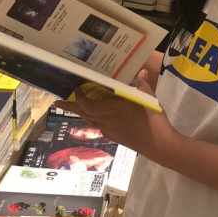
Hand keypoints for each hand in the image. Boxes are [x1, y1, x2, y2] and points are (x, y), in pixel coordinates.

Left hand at [54, 71, 175, 158]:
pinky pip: (98, 126)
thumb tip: (141, 71)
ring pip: (90, 120)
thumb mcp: (149, 99)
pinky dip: (93, 118)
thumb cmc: (153, 120)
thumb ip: (142, 84)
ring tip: (74, 106)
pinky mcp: (115, 137)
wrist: (160, 145)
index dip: (79, 97)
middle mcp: (106, 122)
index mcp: (112, 110)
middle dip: (70, 107)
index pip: (88, 104)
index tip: (75, 88)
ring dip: (81, 112)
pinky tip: (97, 115)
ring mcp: (110, 131)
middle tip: (57, 102)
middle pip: (84, 113)